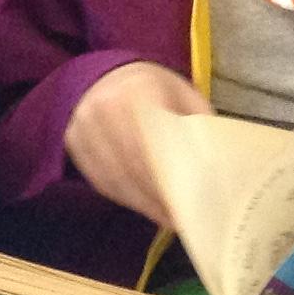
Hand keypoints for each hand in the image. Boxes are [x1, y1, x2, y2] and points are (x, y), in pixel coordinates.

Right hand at [65, 62, 209, 222]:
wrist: (103, 75)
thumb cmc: (151, 86)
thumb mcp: (181, 93)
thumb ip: (198, 121)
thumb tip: (219, 161)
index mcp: (136, 92)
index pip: (153, 143)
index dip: (170, 176)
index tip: (190, 201)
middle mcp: (102, 109)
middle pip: (133, 165)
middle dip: (160, 197)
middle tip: (184, 217)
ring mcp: (83, 129)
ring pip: (115, 178)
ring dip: (145, 204)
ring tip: (170, 218)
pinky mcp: (74, 146)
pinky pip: (101, 181)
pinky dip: (127, 199)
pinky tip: (148, 208)